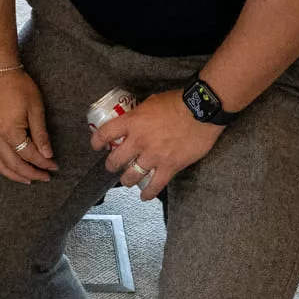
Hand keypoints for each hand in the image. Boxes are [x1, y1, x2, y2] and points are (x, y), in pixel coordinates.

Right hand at [0, 67, 55, 182]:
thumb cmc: (18, 86)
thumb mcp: (35, 108)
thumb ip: (40, 134)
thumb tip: (47, 154)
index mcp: (9, 131)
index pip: (28, 154)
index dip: (43, 163)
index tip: (53, 167)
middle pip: (13, 164)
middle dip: (30, 173)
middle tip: (44, 177)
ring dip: (12, 175)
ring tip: (26, 179)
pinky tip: (4, 168)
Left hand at [94, 90, 220, 200]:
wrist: (201, 110)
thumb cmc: (178, 102)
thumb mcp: (151, 101)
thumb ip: (140, 113)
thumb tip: (137, 117)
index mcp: (132, 122)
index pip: (105, 134)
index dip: (97, 142)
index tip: (97, 146)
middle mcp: (139, 141)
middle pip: (115, 160)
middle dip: (111, 165)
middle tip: (113, 165)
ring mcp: (153, 156)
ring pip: (131, 176)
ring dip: (127, 180)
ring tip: (127, 180)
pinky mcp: (169, 166)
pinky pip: (155, 185)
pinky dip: (148, 193)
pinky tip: (145, 196)